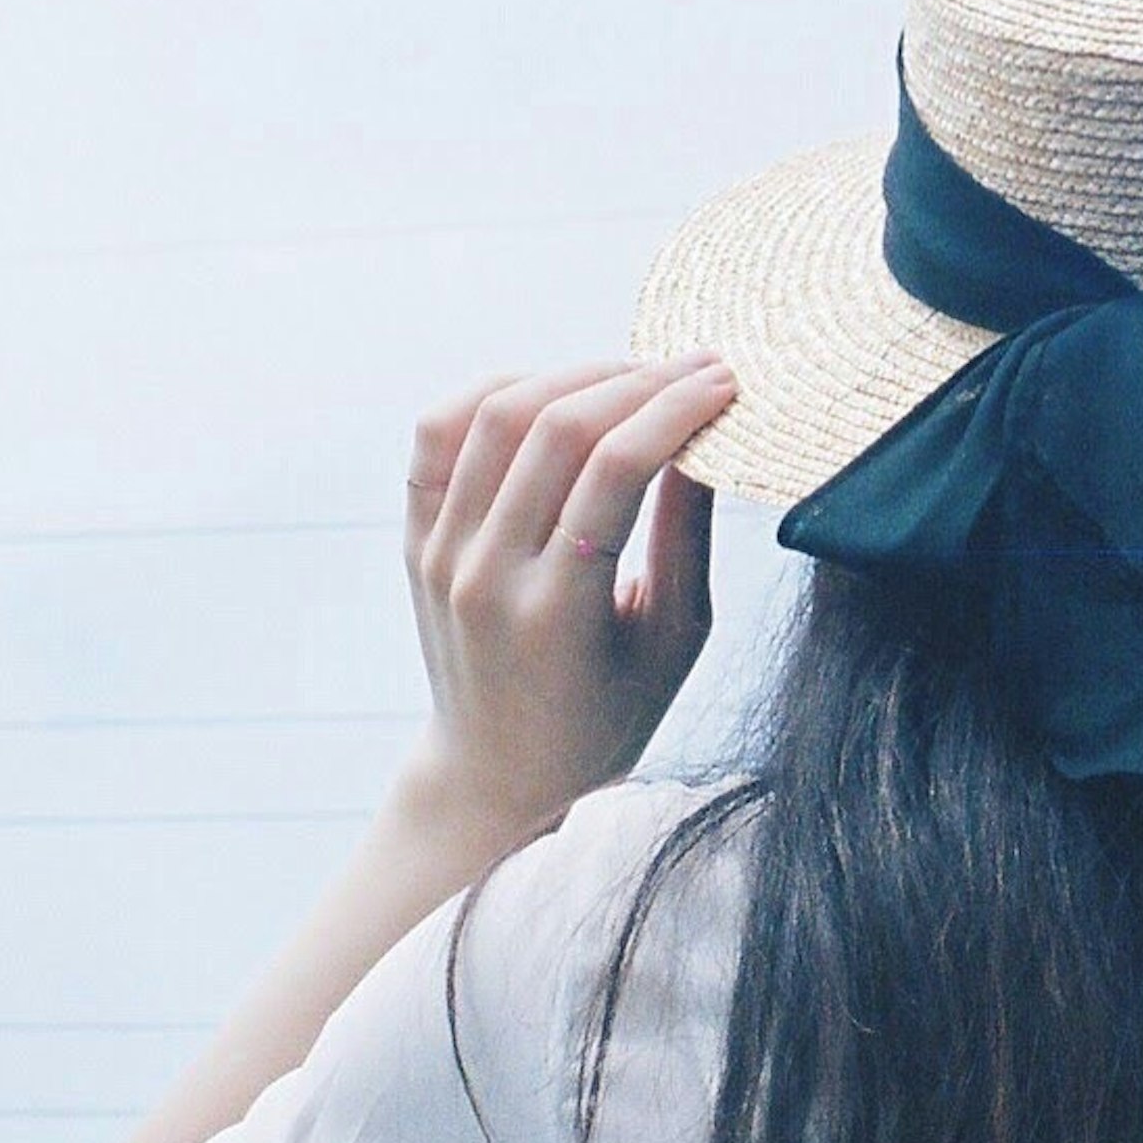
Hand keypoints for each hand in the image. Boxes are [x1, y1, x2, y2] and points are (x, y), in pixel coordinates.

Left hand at [395, 353, 732, 841]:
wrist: (497, 774)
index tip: (725, 382)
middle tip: (695, 368)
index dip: (677, 409)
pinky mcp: (416, 539)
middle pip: (557, 428)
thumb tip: (707, 434)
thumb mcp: (674, 640)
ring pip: (495, 414)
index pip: (616, 469)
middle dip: (638, 381)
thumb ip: (688, 534)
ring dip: (574, 374)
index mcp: (554, 611)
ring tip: (633, 376)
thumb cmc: (606, 718)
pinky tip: (551, 390)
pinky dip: (494, 391)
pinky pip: (438, 433)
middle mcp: (483, 574)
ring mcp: (439, 553)